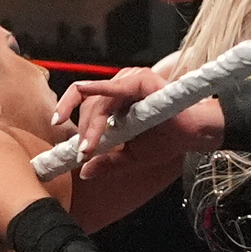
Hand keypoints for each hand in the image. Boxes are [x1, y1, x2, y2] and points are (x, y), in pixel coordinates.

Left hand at [59, 67, 223, 168]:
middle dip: (82, 131)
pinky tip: (84, 97)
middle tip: (83, 153)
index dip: (67, 114)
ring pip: (96, 101)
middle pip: (87, 105)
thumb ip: (108, 161)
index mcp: (115, 100)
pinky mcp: (140, 80)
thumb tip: (84, 172)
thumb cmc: (166, 139)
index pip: (84, 103)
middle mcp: (119, 86)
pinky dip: (97, 93)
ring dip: (90, 126)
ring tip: (91, 146)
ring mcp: (129, 81)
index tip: (57, 132)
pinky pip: (113, 88)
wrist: (193, 135)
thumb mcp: (131, 156)